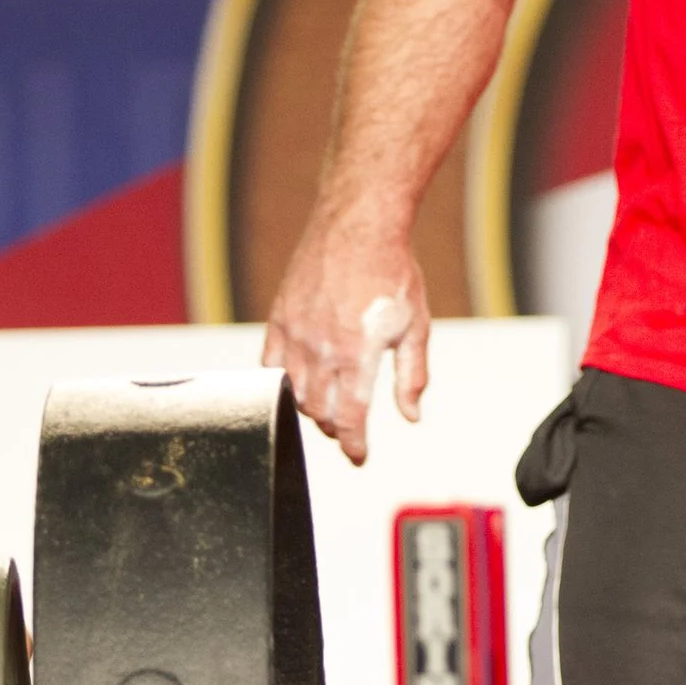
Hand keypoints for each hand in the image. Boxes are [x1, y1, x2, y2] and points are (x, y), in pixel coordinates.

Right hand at [263, 210, 429, 465]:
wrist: (359, 227)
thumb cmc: (392, 273)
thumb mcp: (416, 326)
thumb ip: (411, 376)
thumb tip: (411, 416)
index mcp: (357, 353)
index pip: (350, 418)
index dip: (353, 445)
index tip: (358, 457)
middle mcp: (321, 348)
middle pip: (319, 411)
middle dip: (335, 427)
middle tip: (348, 429)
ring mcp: (294, 334)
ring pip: (294, 394)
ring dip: (312, 409)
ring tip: (329, 408)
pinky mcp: (278, 319)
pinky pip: (270, 367)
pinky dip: (283, 384)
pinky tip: (298, 385)